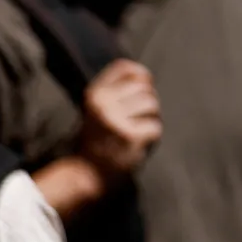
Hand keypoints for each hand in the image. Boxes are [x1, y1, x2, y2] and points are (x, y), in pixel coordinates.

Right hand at [77, 59, 161, 180]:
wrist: (86, 174)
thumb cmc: (98, 140)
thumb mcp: (98, 109)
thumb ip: (116, 91)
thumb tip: (145, 76)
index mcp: (95, 94)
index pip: (124, 67)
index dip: (141, 74)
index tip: (143, 86)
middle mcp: (103, 103)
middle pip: (144, 87)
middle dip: (148, 102)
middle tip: (138, 120)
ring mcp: (116, 119)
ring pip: (152, 105)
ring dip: (152, 119)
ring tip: (138, 131)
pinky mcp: (130, 136)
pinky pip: (155, 127)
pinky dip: (153, 137)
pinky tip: (139, 144)